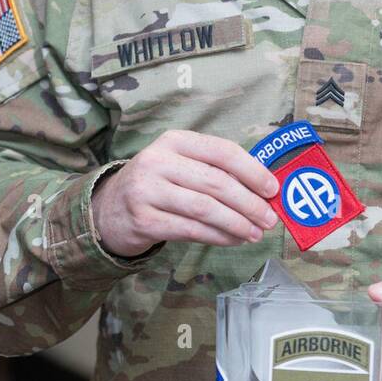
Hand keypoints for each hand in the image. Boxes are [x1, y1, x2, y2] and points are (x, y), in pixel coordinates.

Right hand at [91, 130, 279, 256]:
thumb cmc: (158, 185)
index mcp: (174, 140)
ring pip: (205, 208)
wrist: (108, 210)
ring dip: (237, 223)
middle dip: (249, 203)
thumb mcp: (179, 165)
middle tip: (269, 219)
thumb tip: (263, 188)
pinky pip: (191, 230)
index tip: (272, 189)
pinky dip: (218, 237)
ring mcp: (147, 191)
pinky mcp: (144, 220)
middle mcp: (158, 161)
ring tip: (255, 233)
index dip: (252, 171)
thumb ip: (215, 170)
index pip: (222, 151)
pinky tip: (233, 239)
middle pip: (217, 182)